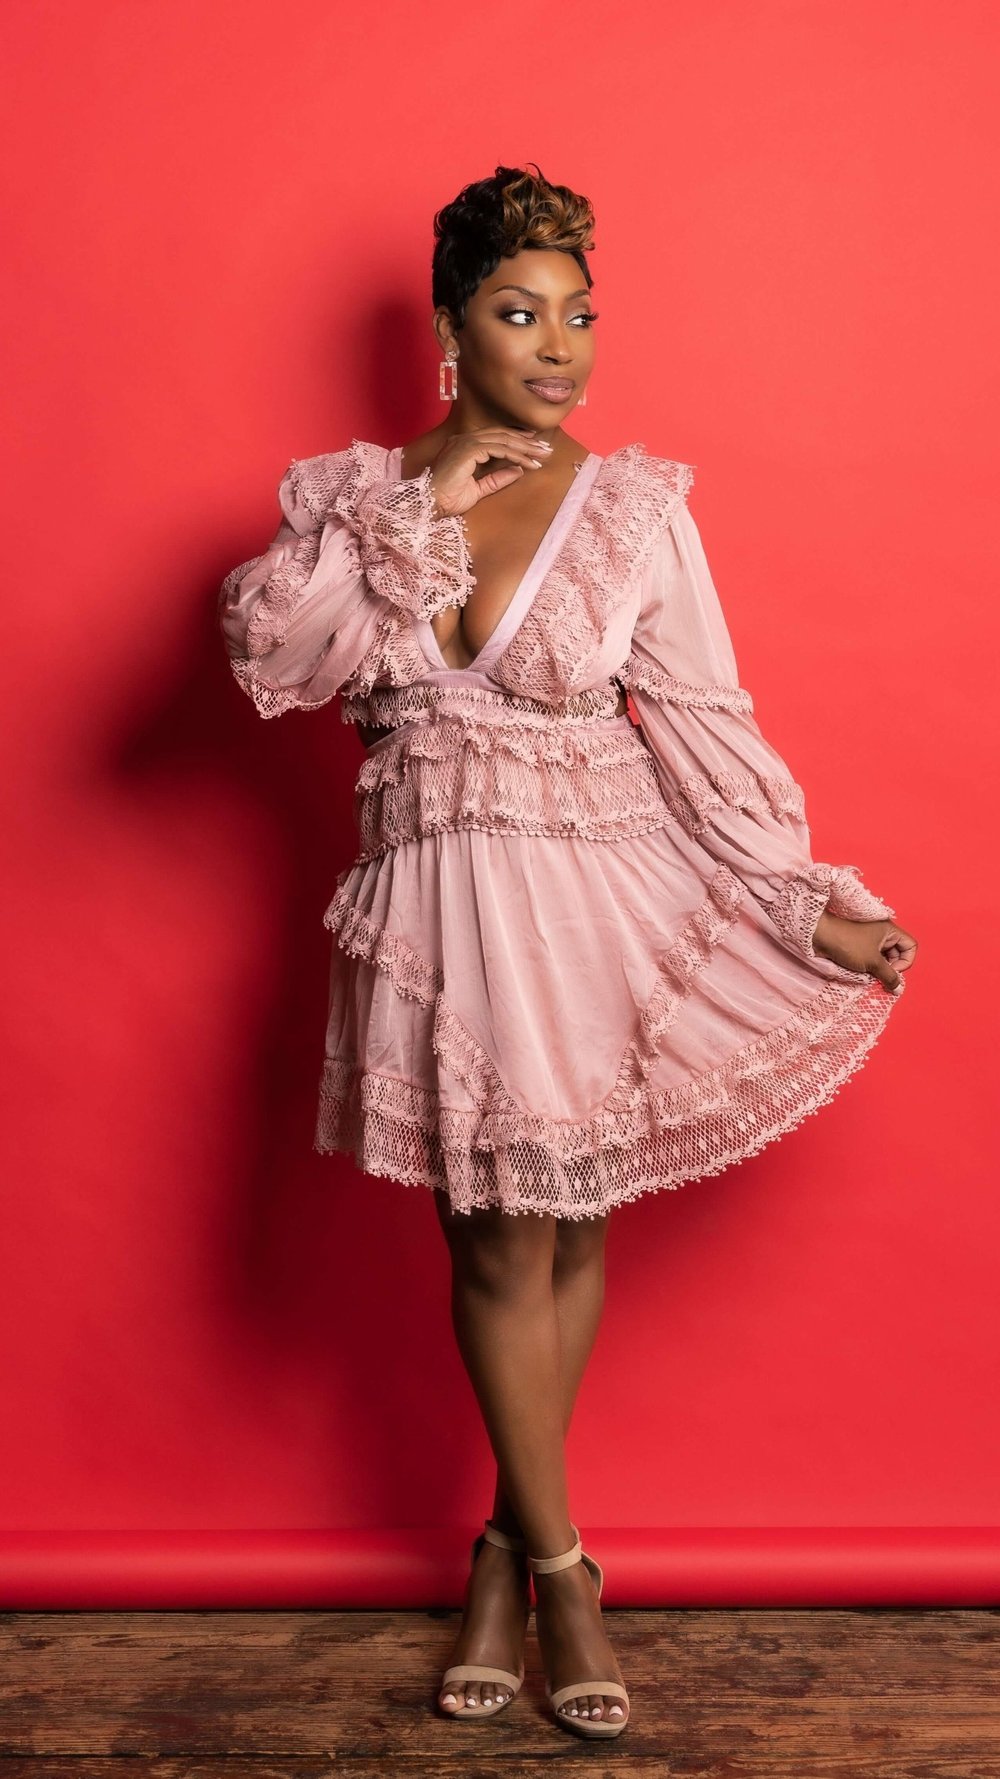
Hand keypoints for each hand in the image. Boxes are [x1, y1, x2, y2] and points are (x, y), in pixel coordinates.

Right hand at [427, 426, 552, 517]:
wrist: (430, 504)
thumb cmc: (447, 499)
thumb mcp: (478, 490)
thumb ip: (497, 479)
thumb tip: (518, 471)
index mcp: (465, 446)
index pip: (496, 437)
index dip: (517, 441)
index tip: (535, 447)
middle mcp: (465, 439)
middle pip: (503, 435)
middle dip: (527, 442)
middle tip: (546, 449)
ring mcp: (466, 442)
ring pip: (503, 440)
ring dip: (526, 448)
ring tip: (543, 456)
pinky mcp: (469, 449)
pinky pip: (499, 449)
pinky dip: (516, 456)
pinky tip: (529, 464)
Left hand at [812, 912, 917, 992]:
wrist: (820, 937)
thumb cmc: (848, 944)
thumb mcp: (873, 962)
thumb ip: (889, 976)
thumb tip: (898, 988)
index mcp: (890, 930)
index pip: (911, 946)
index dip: (905, 961)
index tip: (891, 970)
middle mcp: (882, 934)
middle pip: (898, 954)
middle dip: (892, 968)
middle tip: (879, 976)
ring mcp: (871, 940)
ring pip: (885, 959)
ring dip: (879, 970)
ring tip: (869, 975)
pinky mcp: (860, 947)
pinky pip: (872, 960)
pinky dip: (870, 968)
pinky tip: (862, 973)